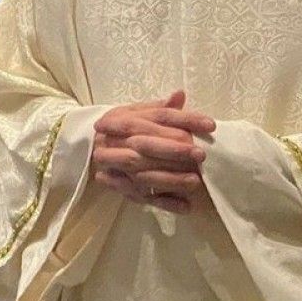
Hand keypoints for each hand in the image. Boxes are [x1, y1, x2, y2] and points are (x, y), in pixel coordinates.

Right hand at [91, 91, 215, 213]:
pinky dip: (164, 203)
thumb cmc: (121, 129)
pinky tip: (185, 206)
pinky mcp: (122, 188)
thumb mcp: (136, 112)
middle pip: (145, 145)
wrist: (91, 147)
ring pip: (141, 173)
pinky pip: (142, 197)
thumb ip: (160, 108)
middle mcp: (116, 142)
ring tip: (195, 181)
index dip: (184, 119)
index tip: (210, 125)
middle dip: (173, 150)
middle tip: (200, 155)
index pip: (156, 117)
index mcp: (123, 120)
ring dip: (170, 179)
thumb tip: (180, 94)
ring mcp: (116, 167)